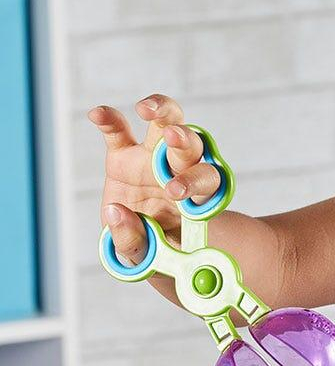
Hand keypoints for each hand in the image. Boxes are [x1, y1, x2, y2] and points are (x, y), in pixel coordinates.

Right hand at [88, 94, 220, 265]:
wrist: (149, 242)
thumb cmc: (159, 248)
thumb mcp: (149, 257)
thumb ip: (135, 240)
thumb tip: (115, 212)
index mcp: (196, 197)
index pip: (206, 182)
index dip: (193, 181)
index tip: (175, 191)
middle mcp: (180, 171)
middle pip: (192, 147)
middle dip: (184, 140)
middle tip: (173, 138)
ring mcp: (153, 159)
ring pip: (167, 125)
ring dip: (162, 111)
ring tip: (147, 109)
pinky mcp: (125, 155)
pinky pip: (119, 133)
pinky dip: (110, 121)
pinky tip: (97, 114)